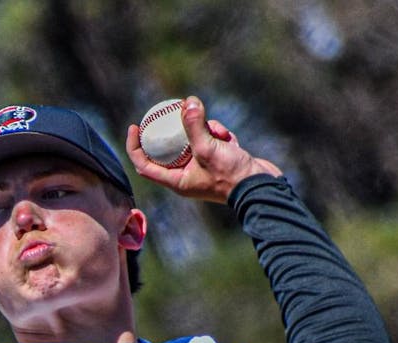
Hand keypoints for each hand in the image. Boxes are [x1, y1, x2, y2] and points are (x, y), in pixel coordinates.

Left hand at [126, 96, 282, 203]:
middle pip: (170, 147)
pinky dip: (219, 135)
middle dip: (174, 129)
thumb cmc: (231, 174)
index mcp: (176, 181)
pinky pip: (211, 140)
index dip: (135, 146)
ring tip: (218, 132)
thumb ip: (195, 125)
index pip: (144, 164)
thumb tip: (187, 101)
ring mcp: (204, 168)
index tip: (135, 126)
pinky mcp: (219, 160)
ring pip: (194, 139)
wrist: (261, 187)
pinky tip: (230, 138)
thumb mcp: (208, 148)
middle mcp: (187, 176)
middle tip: (172, 110)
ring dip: (204, 129)